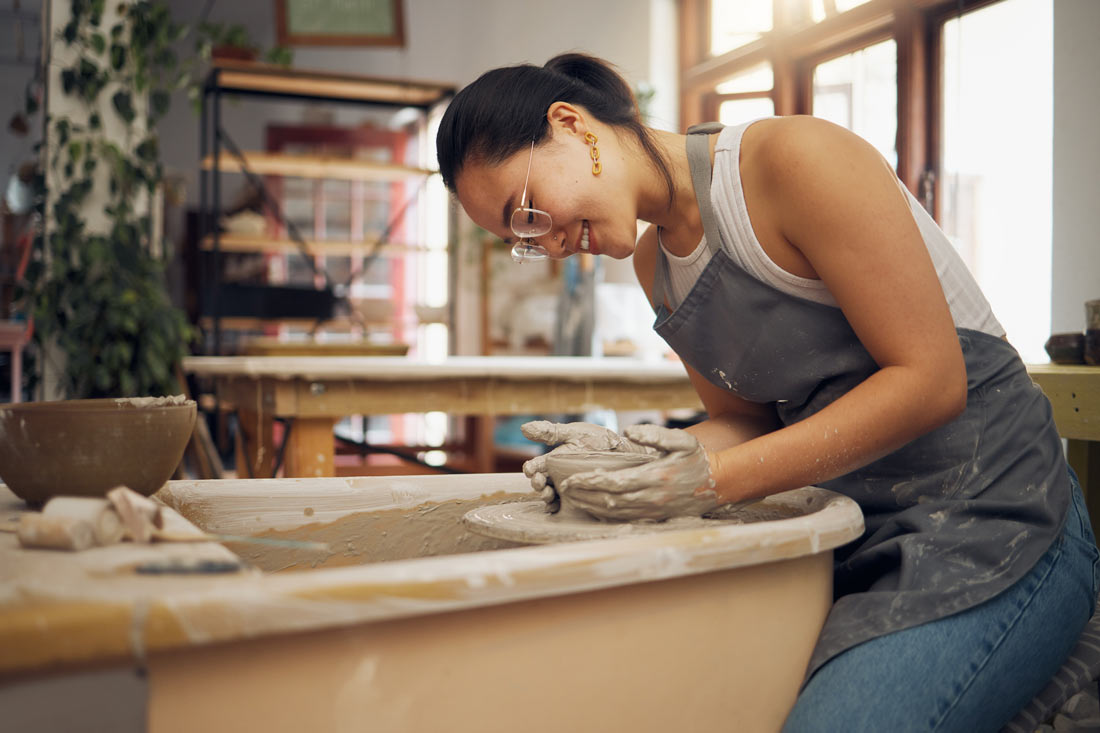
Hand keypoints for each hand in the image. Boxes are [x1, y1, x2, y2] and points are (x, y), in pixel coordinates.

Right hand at [521, 421, 653, 510]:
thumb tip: (524, 427)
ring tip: (549, 495)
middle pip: (541, 484)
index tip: (530, 470)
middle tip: (540, 483)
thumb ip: (551, 432)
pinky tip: (559, 508)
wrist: (623, 452)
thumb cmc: (598, 440)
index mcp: (553, 460)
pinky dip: (559, 509)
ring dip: (546, 497)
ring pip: (551, 497)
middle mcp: (557, 476)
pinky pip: (566, 507)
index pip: (536, 467)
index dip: (531, 469)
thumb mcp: (574, 433)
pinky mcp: (580, 498)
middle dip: (538, 485)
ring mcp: (568, 488)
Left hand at [559, 424, 718, 520]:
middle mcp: (651, 497)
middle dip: (583, 495)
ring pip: (614, 512)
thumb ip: (654, 434)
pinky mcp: (654, 517)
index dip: (589, 482)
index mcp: (654, 477)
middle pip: (609, 500)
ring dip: (591, 506)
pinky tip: (593, 509)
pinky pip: (625, 518)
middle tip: (564, 489)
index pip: (614, 482)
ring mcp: (652, 510)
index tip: (571, 479)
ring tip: (573, 498)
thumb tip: (628, 431)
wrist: (718, 484)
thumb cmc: (697, 459)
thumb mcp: (681, 440)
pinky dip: (606, 515)